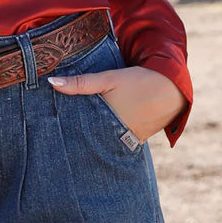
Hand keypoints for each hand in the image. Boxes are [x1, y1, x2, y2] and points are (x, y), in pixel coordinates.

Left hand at [48, 65, 186, 142]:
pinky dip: (107, 138)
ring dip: (91, 139)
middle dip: (76, 139)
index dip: (65, 132)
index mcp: (107, 124)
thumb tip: (51, 83)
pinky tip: (96, 135)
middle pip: (90, 141)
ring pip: (103, 143)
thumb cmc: (138, 81)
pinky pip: (116, 143)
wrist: (172, 88)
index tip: (49, 132)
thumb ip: (80, 83)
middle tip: (57, 137)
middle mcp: (117, 138)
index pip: (78, 134)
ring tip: (72, 139)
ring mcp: (128, 142)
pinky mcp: (137, 142)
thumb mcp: (108, 79)